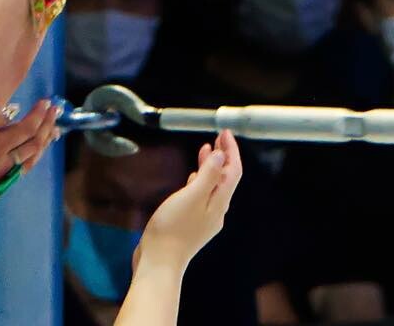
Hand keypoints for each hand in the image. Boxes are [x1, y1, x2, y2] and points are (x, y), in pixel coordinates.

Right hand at [0, 99, 61, 184]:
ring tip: (55, 125)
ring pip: (34, 156)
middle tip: (56, 109)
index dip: (38, 115)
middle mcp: (5, 163)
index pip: (24, 130)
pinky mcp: (6, 180)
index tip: (45, 102)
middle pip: (34, 143)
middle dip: (47, 124)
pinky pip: (28, 165)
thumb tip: (13, 110)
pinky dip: (39, 152)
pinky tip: (43, 144)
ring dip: (46, 139)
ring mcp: (7, 174)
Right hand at [136, 130, 241, 270]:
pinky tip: (193, 176)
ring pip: (214, 185)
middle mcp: (215, 210)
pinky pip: (202, 194)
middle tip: (218, 136)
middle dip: (224, 156)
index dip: (231, 151)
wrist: (160, 261)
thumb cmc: (173, 228)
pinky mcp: (191, 222)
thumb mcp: (192, 196)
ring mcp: (204, 217)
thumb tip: (221, 157)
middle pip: (226, 178)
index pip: (233, 172)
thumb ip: (208, 175)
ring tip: (206, 149)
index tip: (225, 132)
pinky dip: (201, 179)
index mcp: (218, 203)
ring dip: (212, 166)